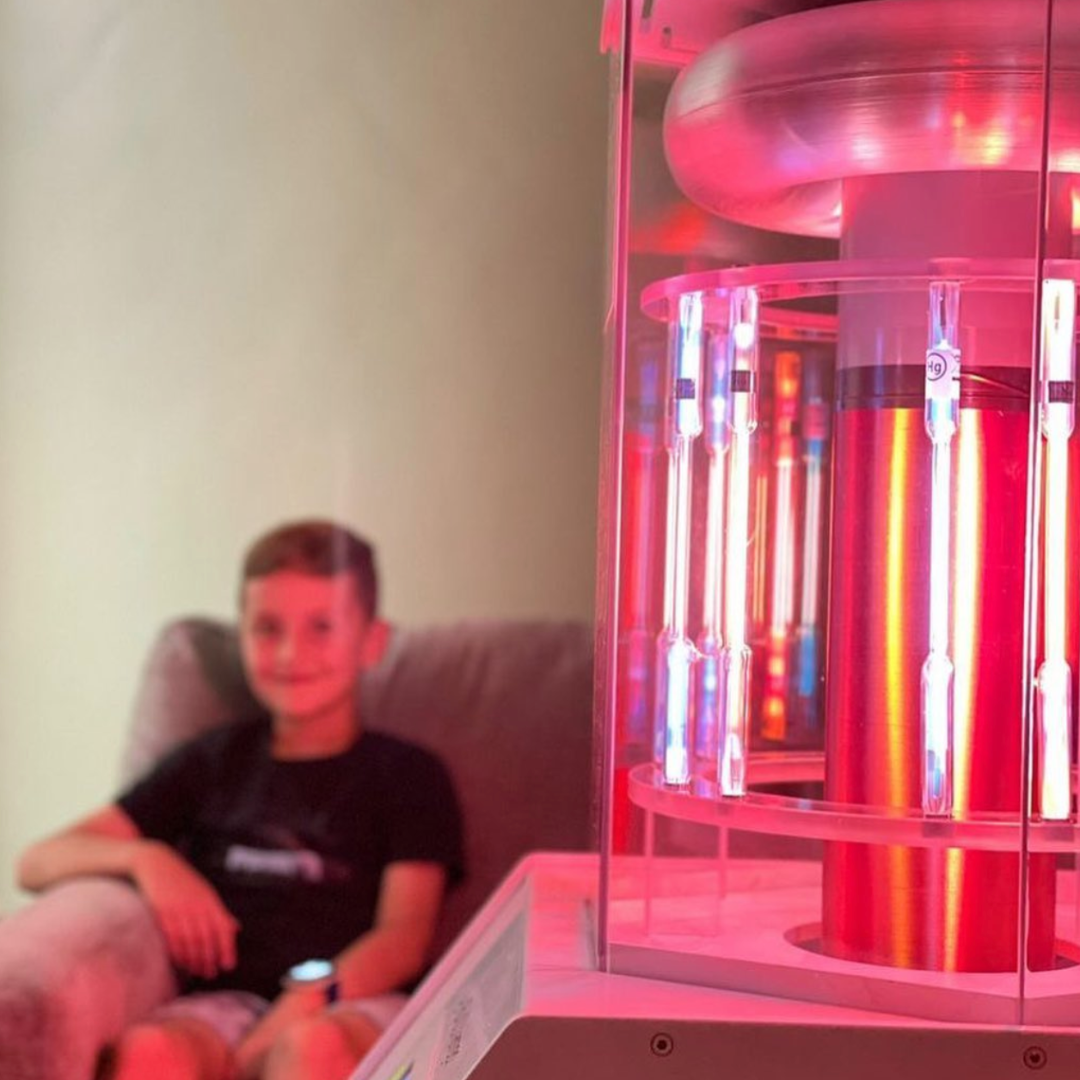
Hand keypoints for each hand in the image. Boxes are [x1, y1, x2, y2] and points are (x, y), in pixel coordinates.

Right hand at [131, 841, 238, 978]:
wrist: (156, 862)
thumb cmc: (183, 880)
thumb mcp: (205, 892)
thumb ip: (219, 912)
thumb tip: (236, 928)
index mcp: (210, 899)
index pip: (223, 927)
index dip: (227, 947)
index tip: (228, 966)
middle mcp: (197, 903)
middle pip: (207, 937)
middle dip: (209, 958)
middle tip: (209, 974)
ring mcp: (179, 906)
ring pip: (189, 939)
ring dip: (193, 959)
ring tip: (196, 972)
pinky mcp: (161, 910)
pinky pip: (171, 936)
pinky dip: (177, 952)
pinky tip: (179, 962)